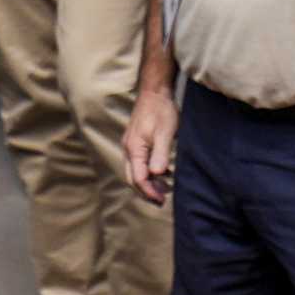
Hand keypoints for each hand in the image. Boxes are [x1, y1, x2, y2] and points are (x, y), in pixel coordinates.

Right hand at [122, 88, 179, 205]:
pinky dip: (149, 172)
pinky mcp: (137, 142)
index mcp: (134, 149)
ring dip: (148, 183)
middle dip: (146, 192)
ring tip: (164, 191)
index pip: (139, 178)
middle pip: (133, 178)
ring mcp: (131, 146)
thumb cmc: (161, 111)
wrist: (155, 92)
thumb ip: (160, 153)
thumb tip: (156, 174)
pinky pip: (139, 163)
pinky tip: (163, 174)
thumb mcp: (165, 132)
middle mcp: (129, 150)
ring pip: (136, 171)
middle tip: (161, 201)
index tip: (161, 200)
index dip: (149, 191)